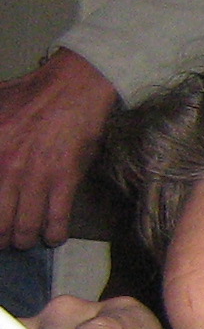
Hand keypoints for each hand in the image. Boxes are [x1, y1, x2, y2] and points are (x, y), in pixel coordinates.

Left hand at [0, 50, 118, 249]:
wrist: (72, 88)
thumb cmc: (26, 97)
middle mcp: (5, 171)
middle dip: (1, 239)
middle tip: (3, 241)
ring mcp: (36, 178)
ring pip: (25, 229)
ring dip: (24, 240)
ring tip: (25, 240)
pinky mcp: (65, 181)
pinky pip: (57, 221)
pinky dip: (54, 235)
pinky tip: (52, 237)